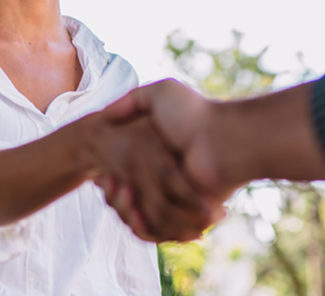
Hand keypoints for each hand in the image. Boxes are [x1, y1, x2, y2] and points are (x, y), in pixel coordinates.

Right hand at [100, 80, 233, 238]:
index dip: (110, 178)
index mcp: (160, 158)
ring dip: (124, 209)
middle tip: (108, 181)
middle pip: (127, 199)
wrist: (221, 140)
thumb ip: (133, 99)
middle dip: (114, 194)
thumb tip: (106, 114)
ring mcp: (176, 200)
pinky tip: (133, 207)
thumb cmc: (193, 115)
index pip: (125, 178)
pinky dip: (140, 225)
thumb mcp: (161, 93)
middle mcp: (168, 180)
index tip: (103, 171)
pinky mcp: (184, 217)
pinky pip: (153, 231)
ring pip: (138, 217)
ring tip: (123, 192)